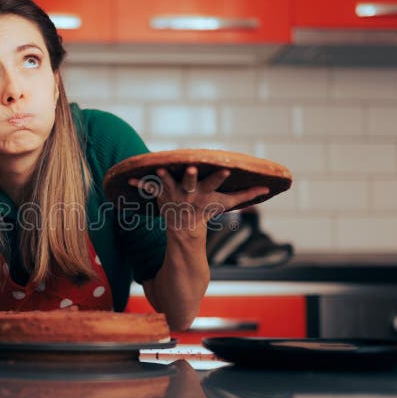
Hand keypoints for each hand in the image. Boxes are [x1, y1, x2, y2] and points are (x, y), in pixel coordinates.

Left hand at [128, 165, 268, 234]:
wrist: (184, 229)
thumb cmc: (207, 210)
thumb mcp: (226, 203)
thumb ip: (246, 195)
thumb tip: (267, 189)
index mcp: (205, 192)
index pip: (215, 183)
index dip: (220, 177)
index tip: (226, 170)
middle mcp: (190, 192)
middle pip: (191, 183)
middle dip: (190, 176)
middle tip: (191, 168)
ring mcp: (174, 194)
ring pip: (168, 184)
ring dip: (162, 178)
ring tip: (157, 170)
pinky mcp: (161, 194)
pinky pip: (148, 188)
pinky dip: (139, 184)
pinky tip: (129, 178)